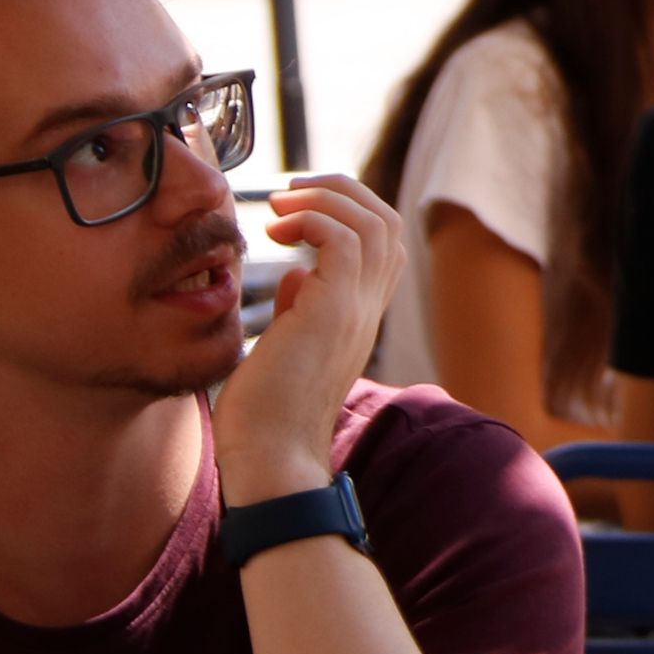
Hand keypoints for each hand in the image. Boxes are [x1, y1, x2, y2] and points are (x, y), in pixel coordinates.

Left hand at [216, 173, 405, 502]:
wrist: (269, 463)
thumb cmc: (266, 418)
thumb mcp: (284, 349)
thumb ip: (298, 311)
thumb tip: (294, 278)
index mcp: (358, 317)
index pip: (380, 243)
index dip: (343, 211)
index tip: (292, 215)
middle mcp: (368, 309)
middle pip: (387, 221)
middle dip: (340, 190)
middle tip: (290, 193)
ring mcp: (357, 310)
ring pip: (375, 221)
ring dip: (325, 197)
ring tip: (280, 205)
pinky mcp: (335, 311)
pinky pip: (344, 237)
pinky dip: (313, 218)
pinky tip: (277, 232)